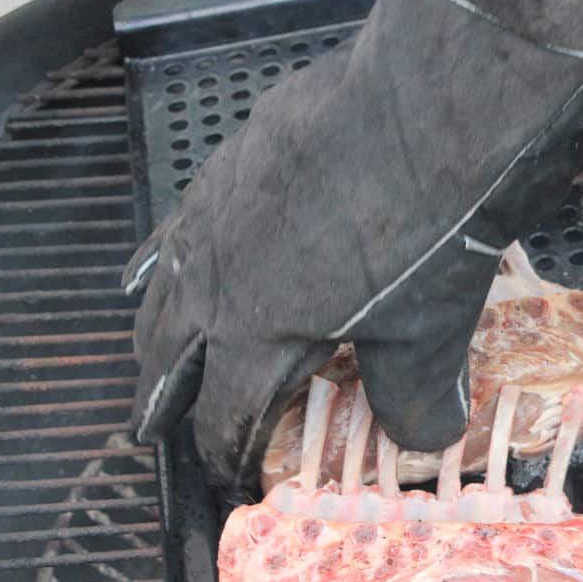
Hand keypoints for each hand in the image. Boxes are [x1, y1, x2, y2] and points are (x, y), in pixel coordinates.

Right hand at [122, 0, 582, 499]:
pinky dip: (174, 246)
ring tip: (150, 344)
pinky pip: (187, 215)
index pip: (225, 411)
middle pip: (172, 346)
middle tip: (149, 425)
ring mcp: (222, 205)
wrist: (433, 109)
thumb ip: (417, 397)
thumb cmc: (430, 231)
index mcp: (256, 330)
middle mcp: (218, 272)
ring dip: (159, 319)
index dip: (227, 449)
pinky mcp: (241, 153)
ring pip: (167, 276)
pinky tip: (184, 243)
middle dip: (163, 391)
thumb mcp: (430, 332)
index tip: (230, 472)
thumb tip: (425, 441)